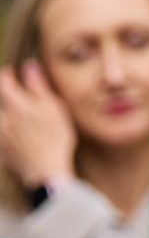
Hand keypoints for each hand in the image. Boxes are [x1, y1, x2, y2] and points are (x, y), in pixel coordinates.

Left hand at [0, 63, 77, 194]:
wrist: (46, 171)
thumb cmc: (55, 139)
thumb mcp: (53, 109)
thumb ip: (38, 87)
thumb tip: (29, 66)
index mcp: (15, 105)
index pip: (4, 83)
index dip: (7, 75)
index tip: (11, 73)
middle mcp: (3, 118)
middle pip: (0, 103)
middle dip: (6, 99)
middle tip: (17, 100)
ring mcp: (0, 135)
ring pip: (1, 121)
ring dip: (6, 117)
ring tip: (20, 120)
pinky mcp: (1, 150)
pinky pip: (0, 138)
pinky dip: (5, 135)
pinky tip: (15, 137)